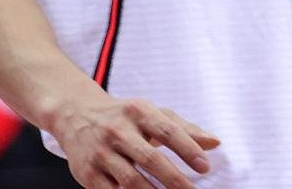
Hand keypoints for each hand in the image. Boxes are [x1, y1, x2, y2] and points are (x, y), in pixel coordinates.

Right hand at [50, 92, 219, 188]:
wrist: (76, 115)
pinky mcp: (86, 174)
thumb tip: (215, 143)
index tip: (205, 167)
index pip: (168, 131)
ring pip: (130, 180)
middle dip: (173, 178)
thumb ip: (184, 128)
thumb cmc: (125, 117)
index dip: (188, 149)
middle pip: (150, 158)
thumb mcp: (154, 114)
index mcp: (139, 112)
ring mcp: (100, 153)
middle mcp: (117, 131)